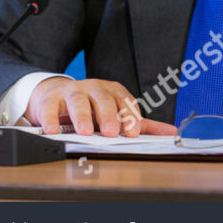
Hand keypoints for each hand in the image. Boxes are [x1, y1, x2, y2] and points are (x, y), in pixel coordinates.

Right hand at [25, 77, 176, 137]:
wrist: (57, 96)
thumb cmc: (92, 108)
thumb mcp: (117, 114)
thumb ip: (142, 124)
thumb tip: (171, 132)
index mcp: (114, 92)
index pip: (125, 101)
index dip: (130, 116)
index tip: (132, 133)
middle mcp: (95, 89)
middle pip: (104, 99)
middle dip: (108, 115)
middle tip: (110, 132)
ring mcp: (73, 92)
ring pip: (79, 101)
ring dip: (82, 116)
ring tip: (85, 132)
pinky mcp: (52, 99)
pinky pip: (51, 107)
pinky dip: (52, 118)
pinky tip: (53, 130)